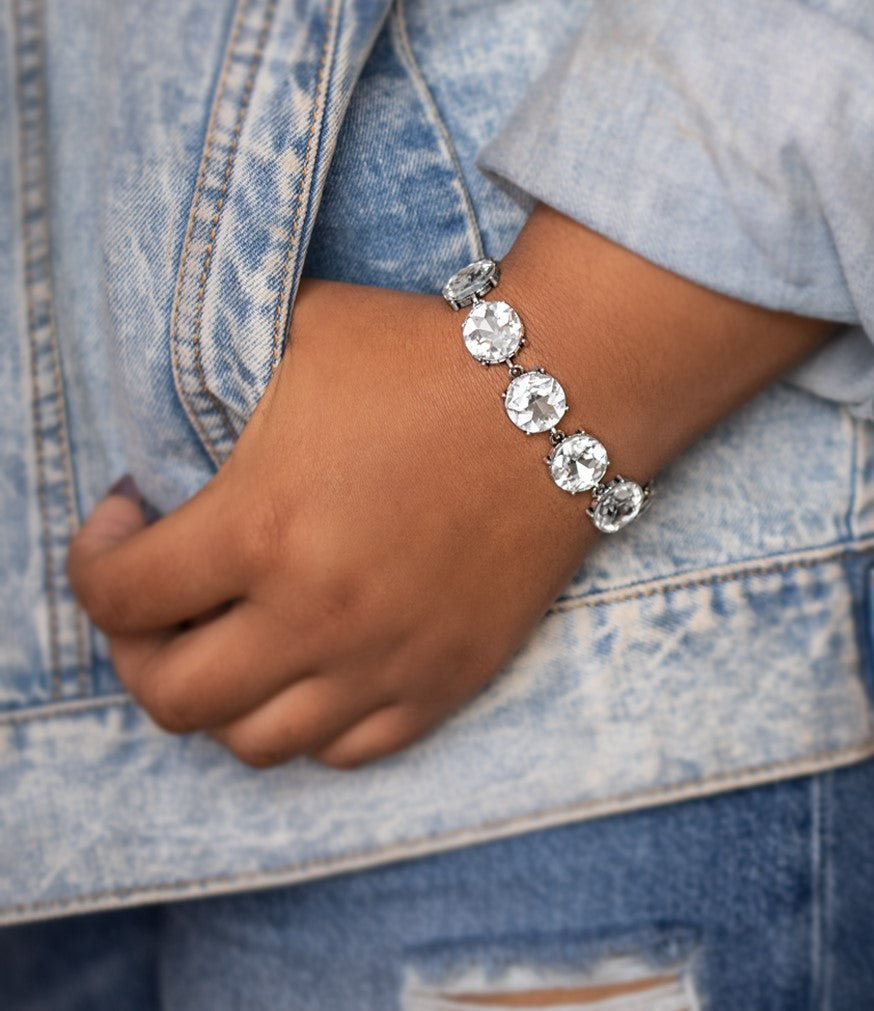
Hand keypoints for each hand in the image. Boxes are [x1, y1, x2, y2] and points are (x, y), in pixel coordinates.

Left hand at [67, 270, 601, 769]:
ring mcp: (387, 660)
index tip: (122, 523)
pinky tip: (314, 664)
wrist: (565, 391)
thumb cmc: (429, 355)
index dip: (93, 560)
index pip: (119, 595)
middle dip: (138, 650)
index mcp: (263, 525)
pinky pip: (351, 750)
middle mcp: (318, 613)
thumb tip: (165, 429)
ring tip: (235, 641)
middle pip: (171, 696)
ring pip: (256, 744)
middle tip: (160, 602)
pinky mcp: (448, 679)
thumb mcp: (299, 338)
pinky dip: (310, 721)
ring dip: (221, 697)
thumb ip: (212, 390)